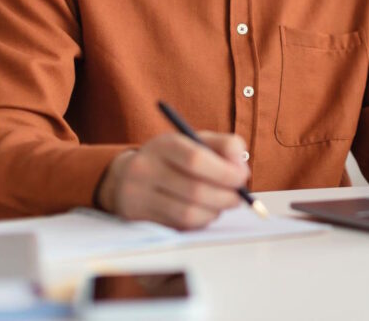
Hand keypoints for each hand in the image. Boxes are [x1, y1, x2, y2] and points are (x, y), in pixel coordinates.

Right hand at [97, 132, 249, 229]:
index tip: (242, 178)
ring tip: (222, 204)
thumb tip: (241, 168)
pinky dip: (201, 221)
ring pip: (188, 213)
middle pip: (195, 190)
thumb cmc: (173, 158)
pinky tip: (205, 212)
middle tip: (239, 197)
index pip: (196, 159)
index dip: (225, 172)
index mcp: (164, 145)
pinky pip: (179, 226)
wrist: (126, 176)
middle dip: (225, 196)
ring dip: (215, 211)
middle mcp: (146, 169)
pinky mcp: (140, 219)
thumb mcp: (196, 141)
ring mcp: (139, 196)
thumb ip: (225, 147)